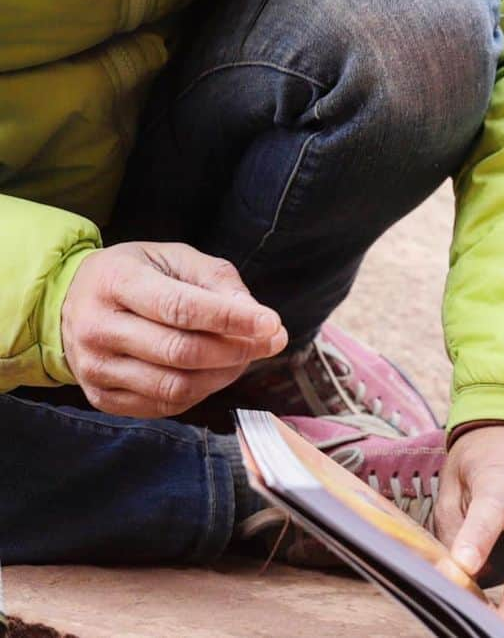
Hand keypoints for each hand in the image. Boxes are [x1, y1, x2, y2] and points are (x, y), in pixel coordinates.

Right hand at [61, 241, 287, 416]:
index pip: (181, 308)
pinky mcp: (102, 398)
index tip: (271, 324)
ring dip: (223, 375)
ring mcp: (96, 368)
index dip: (231, 319)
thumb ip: (216, 280)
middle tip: (269, 341)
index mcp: (117, 281)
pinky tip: (215, 372)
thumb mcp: (173, 257)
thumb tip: (255, 316)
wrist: (71, 303)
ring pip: (174, 386)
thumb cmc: (134, 274)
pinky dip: (200, 392)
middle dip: (236, 350)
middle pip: (180, 352)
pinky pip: (162, 406)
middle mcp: (99, 328)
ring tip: (245, 357)